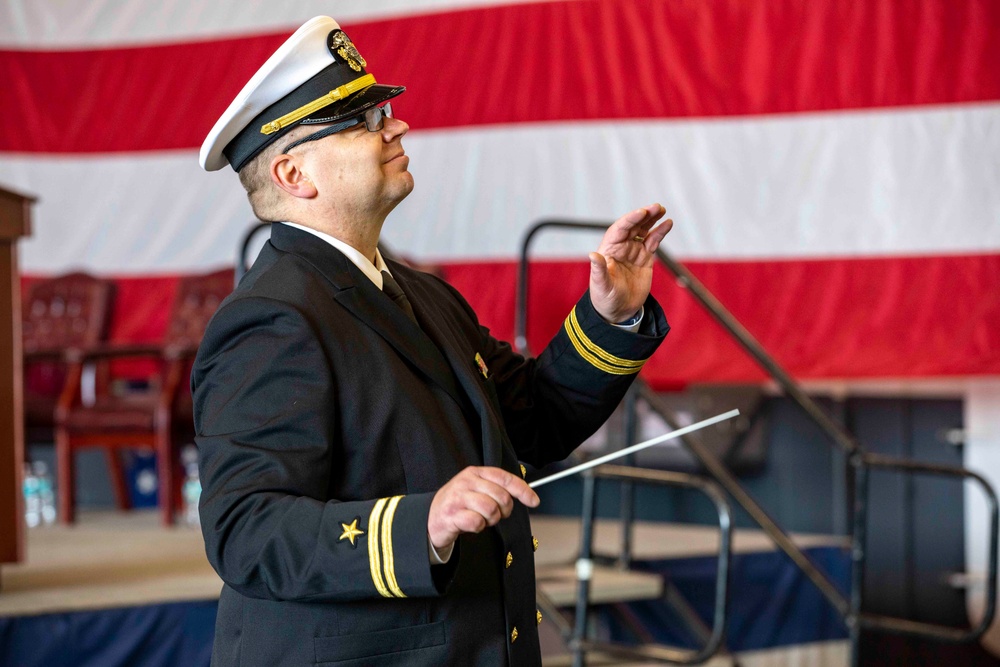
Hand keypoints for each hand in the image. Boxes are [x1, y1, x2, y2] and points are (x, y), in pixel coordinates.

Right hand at [427, 466, 539, 550]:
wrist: (430, 518)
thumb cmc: (458, 504)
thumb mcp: (476, 489)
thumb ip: (496, 488)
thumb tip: (525, 493)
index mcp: (475, 473)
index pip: (505, 478)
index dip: (522, 489)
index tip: (534, 500)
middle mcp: (466, 482)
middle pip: (501, 496)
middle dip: (503, 510)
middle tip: (494, 515)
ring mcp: (457, 497)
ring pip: (491, 509)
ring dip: (490, 520)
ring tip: (481, 519)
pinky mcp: (451, 514)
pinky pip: (477, 522)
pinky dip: (478, 527)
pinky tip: (471, 524)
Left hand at [589, 204, 672, 322]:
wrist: (618, 311)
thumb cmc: (605, 298)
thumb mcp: (601, 285)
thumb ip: (599, 270)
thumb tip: (592, 254)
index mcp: (609, 249)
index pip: (619, 229)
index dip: (630, 219)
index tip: (642, 212)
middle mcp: (621, 247)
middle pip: (633, 226)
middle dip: (644, 215)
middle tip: (657, 207)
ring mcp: (633, 251)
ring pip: (644, 230)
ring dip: (653, 220)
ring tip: (662, 210)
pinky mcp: (645, 258)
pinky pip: (653, 241)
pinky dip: (660, 232)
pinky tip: (668, 223)